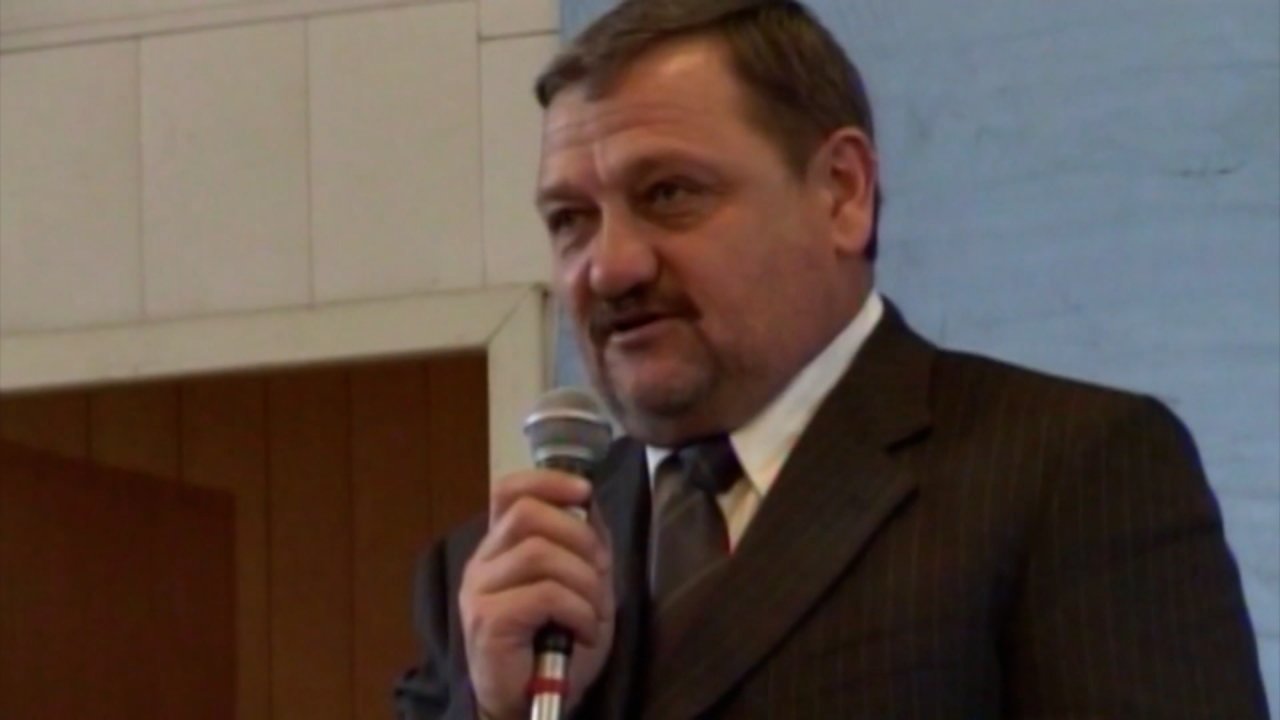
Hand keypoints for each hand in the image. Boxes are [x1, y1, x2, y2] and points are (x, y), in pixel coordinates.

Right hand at [460, 470, 615, 719]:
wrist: (533, 702)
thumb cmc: (556, 643)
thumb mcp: (581, 584)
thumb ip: (583, 542)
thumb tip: (589, 501)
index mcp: (501, 547)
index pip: (508, 491)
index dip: (547, 480)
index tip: (584, 491)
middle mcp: (482, 562)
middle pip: (527, 514)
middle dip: (579, 535)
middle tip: (601, 570)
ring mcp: (480, 590)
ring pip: (539, 553)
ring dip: (584, 580)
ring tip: (595, 610)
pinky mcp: (487, 620)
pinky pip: (544, 594)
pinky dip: (578, 610)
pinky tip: (584, 631)